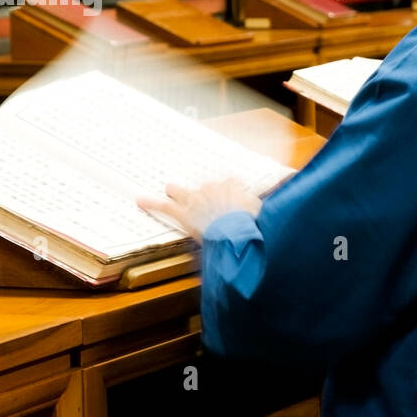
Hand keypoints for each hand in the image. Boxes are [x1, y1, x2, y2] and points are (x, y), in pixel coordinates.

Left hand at [137, 178, 261, 241]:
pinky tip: (140, 200)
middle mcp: (212, 189)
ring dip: (176, 192)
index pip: (230, 184)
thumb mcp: (264, 212)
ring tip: (170, 189)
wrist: (237, 231)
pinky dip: (151, 203)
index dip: (229, 191)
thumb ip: (262, 205)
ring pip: (181, 192)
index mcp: (232, 188)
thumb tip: (276, 194)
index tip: (233, 196)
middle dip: (204, 192)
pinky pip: (164, 206)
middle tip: (205, 198)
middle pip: (205, 186)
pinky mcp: (184, 214)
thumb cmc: (252, 224)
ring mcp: (196, 200)